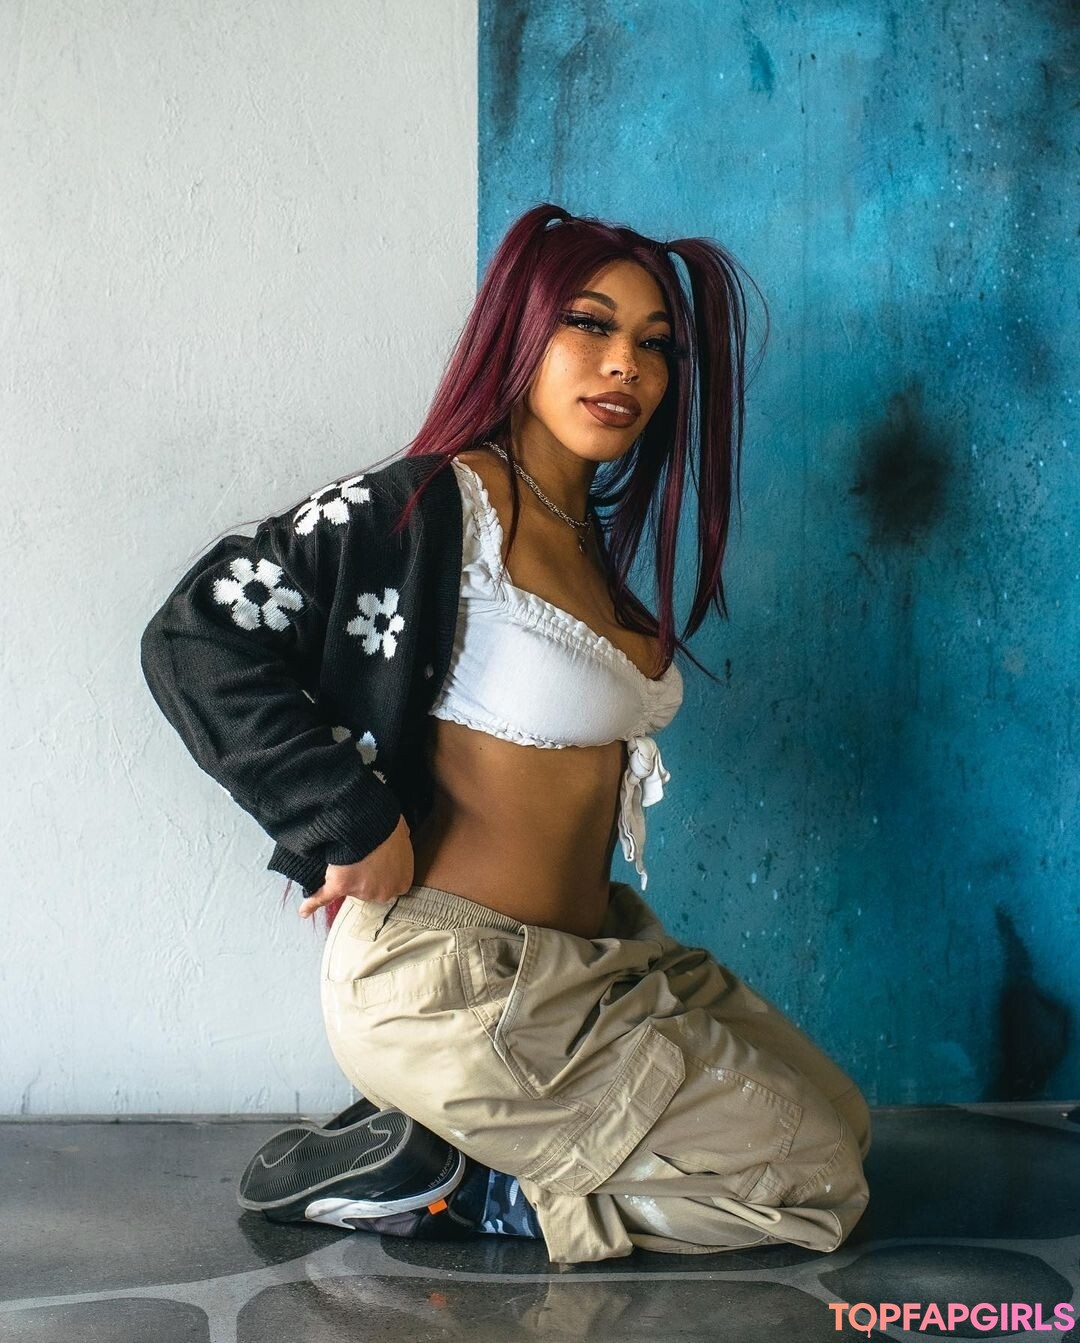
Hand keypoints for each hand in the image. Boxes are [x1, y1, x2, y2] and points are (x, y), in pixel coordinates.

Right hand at [298, 813, 413, 918]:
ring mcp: (362, 892)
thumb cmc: (389, 827)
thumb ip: (399, 845)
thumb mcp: (402, 834)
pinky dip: (313, 903)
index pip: (392, 885)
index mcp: (402, 881)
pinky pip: (325, 897)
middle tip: (361, 857)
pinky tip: (304, 910)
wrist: (371, 825)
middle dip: (366, 876)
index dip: (382, 873)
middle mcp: (384, 893)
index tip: (376, 863)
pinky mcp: (341, 886)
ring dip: (347, 877)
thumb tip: (397, 840)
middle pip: (371, 890)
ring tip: (346, 855)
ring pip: (351, 889)